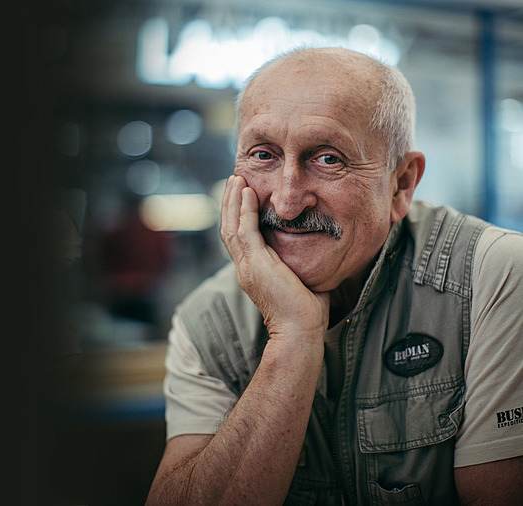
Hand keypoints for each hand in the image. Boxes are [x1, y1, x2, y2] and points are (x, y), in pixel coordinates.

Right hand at [221, 176, 329, 339]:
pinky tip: (248, 192)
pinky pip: (245, 231)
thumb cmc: (306, 310)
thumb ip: (299, 259)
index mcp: (252, 270)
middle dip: (230, 202)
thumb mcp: (299, 277)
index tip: (243, 193)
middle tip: (234, 178)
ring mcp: (247, 266)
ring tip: (236, 178)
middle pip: (228, 227)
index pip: (238, 236)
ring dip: (233, 201)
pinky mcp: (255, 264)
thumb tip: (316, 245)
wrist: (300, 330)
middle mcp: (244, 267)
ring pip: (231, 226)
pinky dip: (244, 210)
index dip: (237, 213)